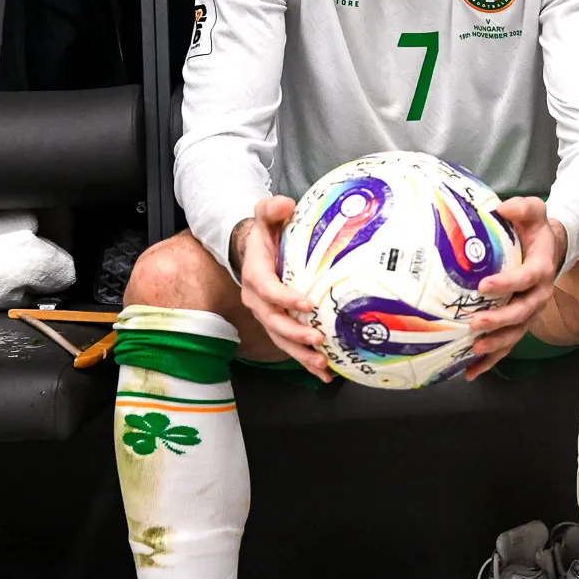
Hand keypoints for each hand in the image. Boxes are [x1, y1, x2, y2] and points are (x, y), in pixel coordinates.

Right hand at [231, 197, 331, 381]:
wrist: (253, 250)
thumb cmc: (265, 234)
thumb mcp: (265, 215)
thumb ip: (271, 208)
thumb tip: (284, 204)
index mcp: (256, 274)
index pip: (267, 289)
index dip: (284, 297)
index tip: (305, 303)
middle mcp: (258, 300)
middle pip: (274, 322)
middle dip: (295, 333)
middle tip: (318, 339)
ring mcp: (267, 315)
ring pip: (281, 340)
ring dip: (301, 354)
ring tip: (322, 365)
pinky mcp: (279, 325)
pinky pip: (290, 346)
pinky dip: (306, 361)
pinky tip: (326, 373)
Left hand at [465, 196, 565, 378]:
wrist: (550, 249)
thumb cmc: (535, 230)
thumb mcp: (534, 211)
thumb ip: (522, 207)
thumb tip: (501, 207)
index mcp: (541, 269)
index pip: (526, 278)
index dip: (508, 283)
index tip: (484, 286)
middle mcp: (539, 295)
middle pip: (522, 313)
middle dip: (499, 321)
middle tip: (475, 324)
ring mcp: (530, 312)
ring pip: (516, 334)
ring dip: (496, 345)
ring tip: (474, 349)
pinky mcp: (520, 324)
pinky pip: (507, 345)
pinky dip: (490, 361)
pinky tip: (470, 372)